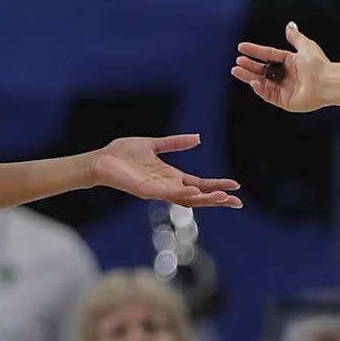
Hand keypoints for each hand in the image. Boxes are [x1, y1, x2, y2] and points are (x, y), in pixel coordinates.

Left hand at [90, 136, 241, 208]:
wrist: (101, 159)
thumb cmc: (123, 153)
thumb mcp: (154, 144)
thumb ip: (175, 143)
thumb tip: (198, 138)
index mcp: (170, 176)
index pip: (199, 184)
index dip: (217, 185)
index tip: (236, 186)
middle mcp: (167, 186)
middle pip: (198, 195)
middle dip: (218, 199)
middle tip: (238, 202)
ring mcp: (157, 190)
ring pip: (186, 199)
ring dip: (205, 199)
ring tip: (224, 198)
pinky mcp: (146, 191)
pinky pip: (167, 194)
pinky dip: (183, 193)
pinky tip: (195, 192)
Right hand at [233, 21, 330, 112]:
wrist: (327, 82)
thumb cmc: (319, 64)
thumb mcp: (306, 46)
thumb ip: (295, 37)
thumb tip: (289, 25)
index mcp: (290, 62)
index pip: (268, 55)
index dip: (255, 51)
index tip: (241, 47)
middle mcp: (286, 75)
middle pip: (262, 70)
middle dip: (249, 66)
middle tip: (237, 61)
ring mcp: (284, 89)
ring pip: (262, 82)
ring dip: (249, 77)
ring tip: (237, 70)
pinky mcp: (285, 101)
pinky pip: (268, 95)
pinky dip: (259, 89)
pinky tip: (253, 82)